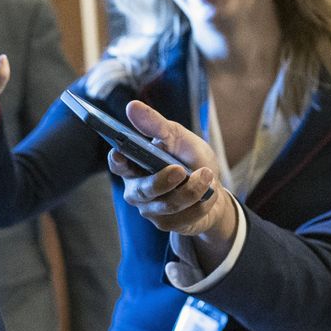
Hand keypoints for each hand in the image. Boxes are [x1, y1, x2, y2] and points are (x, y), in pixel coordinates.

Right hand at [112, 101, 237, 243]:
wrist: (213, 190)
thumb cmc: (190, 160)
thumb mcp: (177, 137)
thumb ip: (156, 125)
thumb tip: (131, 106)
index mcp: (134, 165)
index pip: (118, 164)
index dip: (117, 160)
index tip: (119, 153)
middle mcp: (136, 190)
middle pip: (142, 190)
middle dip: (162, 181)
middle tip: (180, 170)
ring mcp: (150, 209)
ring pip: (167, 204)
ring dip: (191, 190)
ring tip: (207, 175)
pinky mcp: (166, 224)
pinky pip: (182, 217)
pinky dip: (200, 203)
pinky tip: (209, 195)